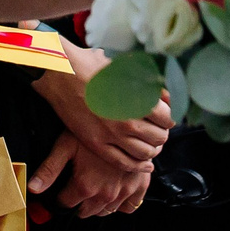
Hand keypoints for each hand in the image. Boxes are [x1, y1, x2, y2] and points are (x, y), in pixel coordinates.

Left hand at [29, 131, 153, 217]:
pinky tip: (114, 191)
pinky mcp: (139, 186)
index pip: (65, 205)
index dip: (59, 198)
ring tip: (92, 189)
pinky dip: (121, 204)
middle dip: (78, 203)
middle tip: (76, 187)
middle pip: (85, 212)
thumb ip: (49, 169)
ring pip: (105, 212)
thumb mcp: (65, 145)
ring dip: (97, 205)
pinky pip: (129, 207)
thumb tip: (33, 188)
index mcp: (85, 186)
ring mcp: (124, 192)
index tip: (59, 191)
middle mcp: (105, 194)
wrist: (125, 119)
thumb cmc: (93, 128)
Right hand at [35, 44, 169, 173]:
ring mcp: (111, 134)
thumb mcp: (125, 67)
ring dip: (153, 150)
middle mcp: (127, 120)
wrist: (60, 72)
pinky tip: (145, 164)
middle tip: (159, 130)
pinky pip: (124, 163)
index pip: (167, 118)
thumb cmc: (91, 64)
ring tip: (152, 145)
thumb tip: (166, 96)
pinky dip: (139, 166)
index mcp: (137, 99)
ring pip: (145, 153)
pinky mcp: (97, 144)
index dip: (170, 118)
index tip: (166, 116)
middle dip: (162, 134)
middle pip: (159, 137)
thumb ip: (147, 83)